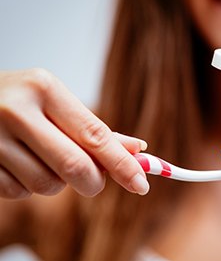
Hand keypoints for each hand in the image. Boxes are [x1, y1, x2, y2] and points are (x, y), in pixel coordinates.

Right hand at [0, 69, 149, 198]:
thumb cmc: (17, 99)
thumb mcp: (55, 101)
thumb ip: (92, 128)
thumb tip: (137, 149)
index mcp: (44, 89)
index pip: (95, 136)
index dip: (123, 165)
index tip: (142, 184)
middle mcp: (16, 111)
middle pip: (75, 167)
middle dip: (93, 182)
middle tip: (94, 180)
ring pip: (48, 185)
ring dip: (57, 182)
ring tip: (42, 157)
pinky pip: (20, 193)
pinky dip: (28, 186)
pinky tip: (18, 163)